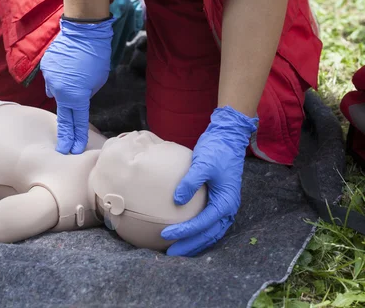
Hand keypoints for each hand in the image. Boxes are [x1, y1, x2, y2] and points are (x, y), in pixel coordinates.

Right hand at [40, 17, 114, 153]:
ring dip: (65, 92)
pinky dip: (59, 78)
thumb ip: (85, 95)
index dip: (77, 137)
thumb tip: (76, 98)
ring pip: (57, 92)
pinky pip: (52, 79)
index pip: (77, 122)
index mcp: (75, 96)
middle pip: (62, 117)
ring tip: (75, 78)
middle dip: (65, 135)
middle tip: (63, 149)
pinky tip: (67, 70)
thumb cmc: (96, 56)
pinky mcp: (46, 68)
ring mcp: (50, 79)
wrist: (83, 31)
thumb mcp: (98, 81)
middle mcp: (59, 91)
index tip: (74, 150)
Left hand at [161, 106, 257, 255]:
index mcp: (226, 201)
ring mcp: (224, 207)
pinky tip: (184, 237)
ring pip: (210, 234)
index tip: (165, 234)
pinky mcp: (218, 203)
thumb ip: (190, 182)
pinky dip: (198, 234)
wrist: (227, 139)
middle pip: (208, 235)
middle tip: (169, 255)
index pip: (203, 223)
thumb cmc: (216, 150)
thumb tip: (177, 200)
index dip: (184, 231)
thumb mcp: (202, 163)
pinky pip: (209, 225)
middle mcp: (228, 208)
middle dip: (189, 246)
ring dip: (194, 243)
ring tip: (176, 251)